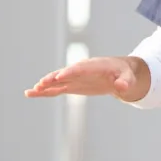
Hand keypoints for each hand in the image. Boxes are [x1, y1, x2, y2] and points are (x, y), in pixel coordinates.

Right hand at [25, 55, 148, 102]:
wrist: (120, 73)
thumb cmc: (125, 73)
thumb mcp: (128, 77)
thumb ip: (125, 81)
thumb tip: (121, 87)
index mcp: (94, 66)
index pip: (80, 68)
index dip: (70, 72)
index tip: (59, 77)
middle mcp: (80, 70)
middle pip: (65, 73)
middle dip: (53, 78)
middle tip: (41, 84)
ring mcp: (74, 78)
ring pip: (57, 81)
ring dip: (45, 86)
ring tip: (31, 91)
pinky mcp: (71, 85)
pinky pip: (56, 89)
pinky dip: (45, 91)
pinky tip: (32, 94)